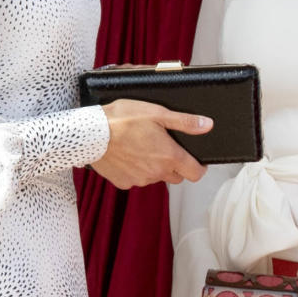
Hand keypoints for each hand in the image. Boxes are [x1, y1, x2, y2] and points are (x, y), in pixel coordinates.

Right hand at [91, 99, 211, 189]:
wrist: (90, 134)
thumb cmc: (123, 119)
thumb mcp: (157, 113)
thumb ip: (185, 121)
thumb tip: (207, 125)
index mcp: (169, 156)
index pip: (195, 173)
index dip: (199, 167)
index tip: (196, 161)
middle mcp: (157, 172)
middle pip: (176, 177)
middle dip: (175, 165)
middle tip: (164, 147)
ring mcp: (140, 180)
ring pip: (155, 177)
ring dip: (154, 167)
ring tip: (141, 147)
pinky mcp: (124, 183)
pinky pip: (136, 179)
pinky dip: (135, 170)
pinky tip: (127, 155)